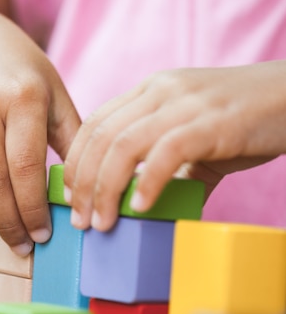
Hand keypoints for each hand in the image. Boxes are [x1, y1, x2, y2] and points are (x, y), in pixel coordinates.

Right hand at [0, 11, 79, 254]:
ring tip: (1, 214)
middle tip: (22, 244)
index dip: (33, 209)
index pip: (26, 167)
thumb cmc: (20, 72)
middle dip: (9, 222)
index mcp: (22, 95)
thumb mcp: (54, 94)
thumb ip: (72, 140)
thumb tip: (82, 194)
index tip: (42, 235)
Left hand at [64, 61, 285, 231]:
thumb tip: (146, 205)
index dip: (75, 161)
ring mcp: (184, 104)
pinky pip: (165, 153)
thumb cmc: (244, 120)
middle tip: (80, 218)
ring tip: (102, 221)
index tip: (69, 195)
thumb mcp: (195, 136)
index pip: (95, 123)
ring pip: (123, 146)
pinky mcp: (211, 122)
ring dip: (105, 189)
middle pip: (101, 137)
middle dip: (82, 182)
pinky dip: (147, 183)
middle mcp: (160, 91)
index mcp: (150, 91)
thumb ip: (167, 164)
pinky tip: (141, 208)